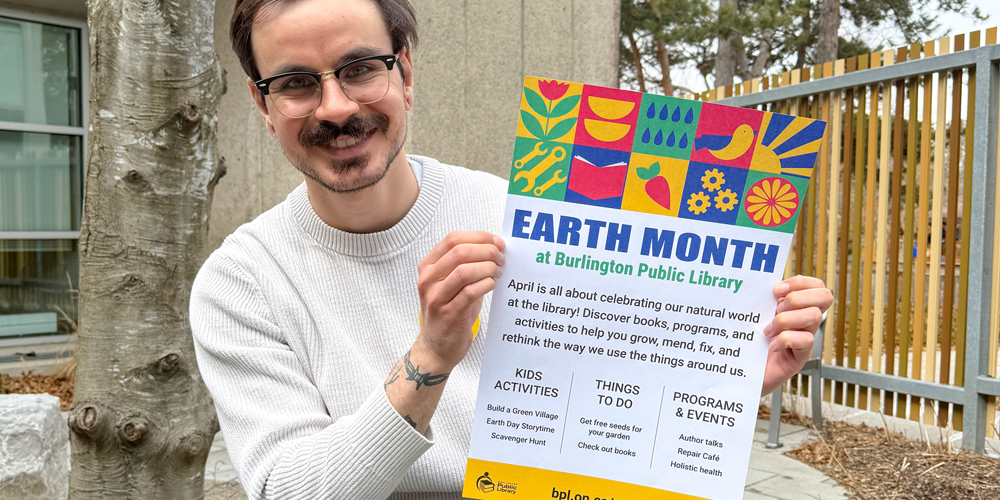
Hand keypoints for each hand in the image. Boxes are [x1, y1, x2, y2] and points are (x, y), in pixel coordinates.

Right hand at [413, 231, 504, 370]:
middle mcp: (428, 280)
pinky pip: (470, 291)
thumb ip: (467, 265)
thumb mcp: (452, 284)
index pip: (452, 240)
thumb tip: (494, 248)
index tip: (496, 241)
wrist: (436, 347)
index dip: (478, 237)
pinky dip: (486, 284)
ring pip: (464, 270)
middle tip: (501, 257)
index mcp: (428, 267)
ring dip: (488, 267)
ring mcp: (436, 297)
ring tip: (498, 271)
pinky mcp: (449, 313)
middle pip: (459, 251)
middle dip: (486, 250)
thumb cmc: (449, 312)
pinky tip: (493, 284)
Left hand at [760, 275, 832, 395]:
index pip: (816, 285)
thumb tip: (768, 282)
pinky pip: (806, 340)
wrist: (742, 370)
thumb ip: (767, 298)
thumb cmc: (749, 340)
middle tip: (776, 310)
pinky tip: (771, 346)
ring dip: (786, 319)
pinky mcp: (801, 357)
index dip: (799, 282)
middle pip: (824, 296)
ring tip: (768, 330)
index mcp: (797, 307)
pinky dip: (785, 339)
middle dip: (797, 298)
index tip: (776, 290)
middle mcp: (806, 321)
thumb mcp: (758, 314)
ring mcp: (806, 338)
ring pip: (814, 316)